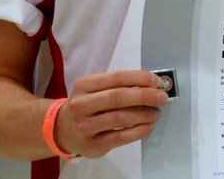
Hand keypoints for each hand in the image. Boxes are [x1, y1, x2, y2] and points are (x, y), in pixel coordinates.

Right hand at [52, 70, 167, 157]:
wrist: (61, 130)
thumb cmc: (86, 105)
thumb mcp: (94, 89)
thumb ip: (118, 85)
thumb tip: (151, 84)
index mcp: (85, 85)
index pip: (117, 78)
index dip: (140, 78)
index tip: (157, 81)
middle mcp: (81, 105)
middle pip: (118, 97)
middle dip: (145, 96)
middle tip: (162, 97)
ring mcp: (85, 127)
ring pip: (120, 118)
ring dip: (145, 114)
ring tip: (156, 113)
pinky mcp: (92, 146)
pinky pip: (121, 137)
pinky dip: (139, 131)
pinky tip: (148, 126)